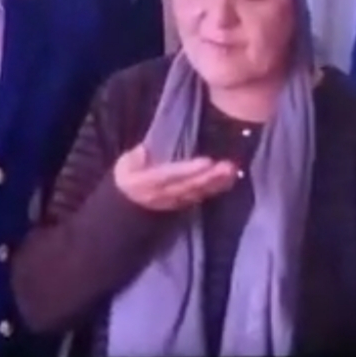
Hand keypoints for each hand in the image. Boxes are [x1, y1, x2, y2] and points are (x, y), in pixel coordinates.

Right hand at [113, 144, 238, 211]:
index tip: (207, 162)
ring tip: (232, 171)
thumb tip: (144, 150)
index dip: (189, 169)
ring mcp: (175, 201)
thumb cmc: (127, 178)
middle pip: (189, 186)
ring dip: (216, 183)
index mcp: (148, 182)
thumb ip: (134, 158)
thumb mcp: (124, 166)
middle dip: (210, 177)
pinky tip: (227, 180)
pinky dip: (215, 189)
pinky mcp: (183, 203)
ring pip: (197, 193)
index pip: (171, 175)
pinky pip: (200, 197)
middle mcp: (164, 194)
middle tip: (228, 166)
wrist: (127, 206)